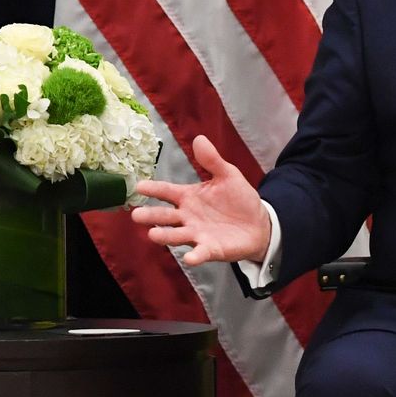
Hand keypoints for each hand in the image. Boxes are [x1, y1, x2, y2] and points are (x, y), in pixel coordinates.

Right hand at [130, 135, 270, 266]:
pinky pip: (200, 253)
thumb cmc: (238, 199)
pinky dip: (195, 256)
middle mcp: (187, 217)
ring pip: (176, 235)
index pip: (166, 192)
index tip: (139, 186)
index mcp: (188, 197)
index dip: (153, 189)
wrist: (259, 224)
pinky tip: (190, 258)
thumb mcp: (227, 175)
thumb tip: (199, 138)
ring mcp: (197, 234)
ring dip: (165, 236)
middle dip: (151, 216)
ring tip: (153, 235)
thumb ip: (212, 160)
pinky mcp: (210, 249)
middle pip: (165, 216)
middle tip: (136, 215)